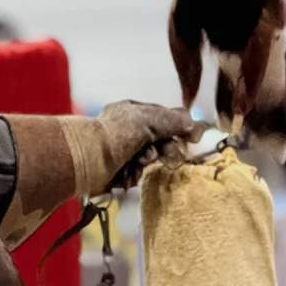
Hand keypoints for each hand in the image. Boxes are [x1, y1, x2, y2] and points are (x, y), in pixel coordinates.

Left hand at [72, 100, 203, 194]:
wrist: (88, 158)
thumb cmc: (118, 133)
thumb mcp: (150, 119)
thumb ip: (175, 121)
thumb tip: (197, 128)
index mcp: (133, 112)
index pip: (165, 118)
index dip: (179, 129)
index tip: (192, 140)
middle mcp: (127, 129)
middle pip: (159, 141)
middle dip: (166, 150)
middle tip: (171, 159)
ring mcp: (121, 150)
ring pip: (149, 159)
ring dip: (148, 162)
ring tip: (140, 163)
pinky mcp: (116, 171)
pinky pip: (135, 173)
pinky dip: (134, 174)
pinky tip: (128, 174)